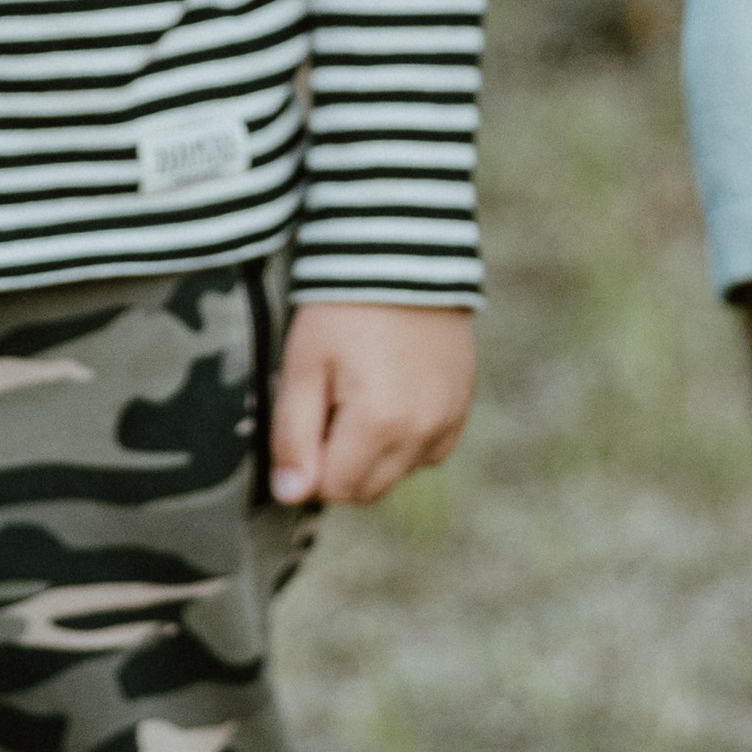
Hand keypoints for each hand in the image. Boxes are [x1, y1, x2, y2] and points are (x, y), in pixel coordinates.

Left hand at [270, 302, 474, 506]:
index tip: (307, 416)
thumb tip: (290, 495)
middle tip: (331, 403)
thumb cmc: (344, 308)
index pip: (333, 489)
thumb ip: (293, 436)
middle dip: (340, 463)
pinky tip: (393, 395)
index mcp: (380, 424)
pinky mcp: (462, 407)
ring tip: (363, 393)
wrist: (404, 256)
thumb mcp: (304, 364)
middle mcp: (422, 432)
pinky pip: (428, 451)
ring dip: (374, 454)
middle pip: (367, 490)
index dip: (309, 462)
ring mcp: (448, 421)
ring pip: (398, 473)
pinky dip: (406, 439)